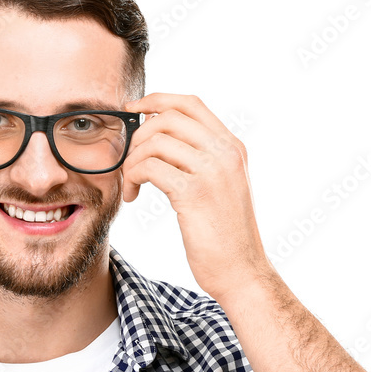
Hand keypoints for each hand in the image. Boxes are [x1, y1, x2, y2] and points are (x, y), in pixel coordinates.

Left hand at [121, 93, 272, 303]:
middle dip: (138, 136)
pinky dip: (133, 178)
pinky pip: (150, 167)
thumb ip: (202, 161)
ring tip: (131, 184)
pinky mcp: (195, 192)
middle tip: (129, 162)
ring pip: (155, 141)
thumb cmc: (225, 236)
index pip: (190, 103)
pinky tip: (133, 197)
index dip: (156, 100)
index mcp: (232, 147)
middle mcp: (226, 152)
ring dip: (132, 161)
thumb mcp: (222, 188)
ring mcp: (212, 171)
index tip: (133, 110)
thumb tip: (163, 139)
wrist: (241, 271)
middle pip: (168, 117)